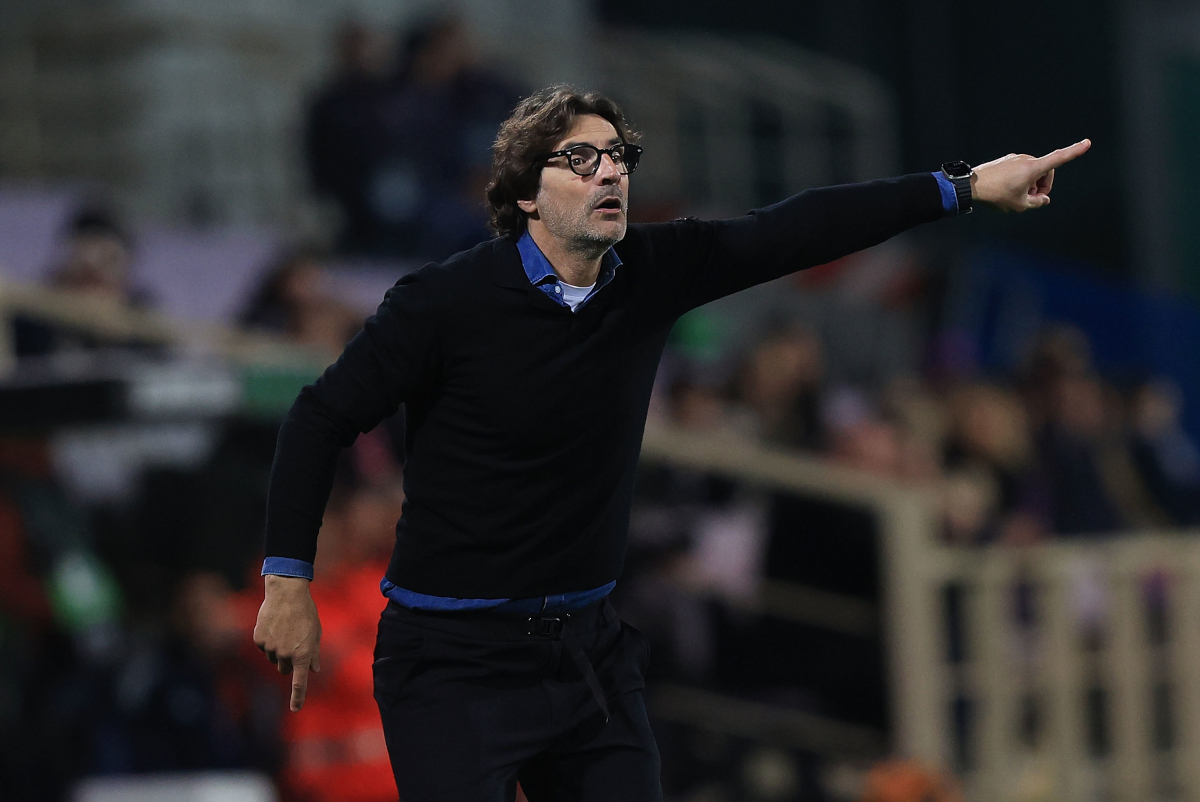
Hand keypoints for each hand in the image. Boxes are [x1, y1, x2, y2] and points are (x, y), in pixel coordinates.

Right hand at [253, 574, 321, 711]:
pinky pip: (263, 647)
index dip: (297, 697)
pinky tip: (274, 625)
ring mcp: (270, 648)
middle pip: (284, 669)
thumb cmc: (305, 612)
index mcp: (303, 654)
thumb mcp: (315, 632)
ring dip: (278, 650)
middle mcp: (286, 654)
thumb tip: (314, 670)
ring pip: (273, 658)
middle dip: (288, 661)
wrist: (286, 593)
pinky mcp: (259, 640)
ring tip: (285, 629)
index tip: (295, 709)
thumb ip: (314, 653)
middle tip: (293, 642)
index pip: (300, 682)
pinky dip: (268, 640)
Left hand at [971, 139, 1090, 211]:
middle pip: (1045, 173)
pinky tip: (1007, 190)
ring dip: (1031, 184)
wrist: (971, 186)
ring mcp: (1015, 158)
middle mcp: (1026, 159)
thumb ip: (1037, 203)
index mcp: (1033, 167)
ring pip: (1032, 172)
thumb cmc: (996, 195)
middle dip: (1042, 186)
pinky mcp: (1007, 160)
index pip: (1059, 158)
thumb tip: (1044, 199)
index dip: (1074, 151)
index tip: (1087, 143)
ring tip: (1016, 196)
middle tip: (1031, 199)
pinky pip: (1020, 171)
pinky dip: (1021, 180)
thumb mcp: (1020, 205)